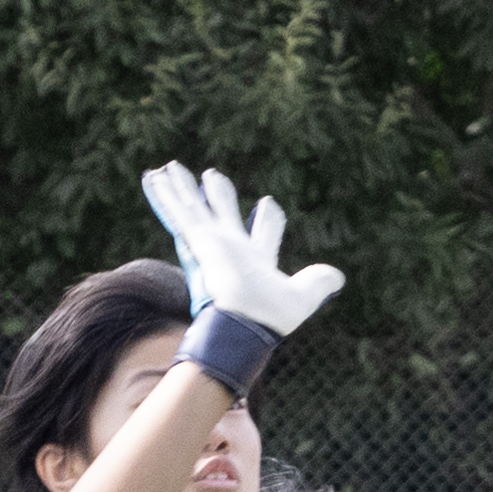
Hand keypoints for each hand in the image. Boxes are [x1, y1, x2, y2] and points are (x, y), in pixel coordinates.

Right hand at [141, 159, 345, 342]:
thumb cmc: (271, 316)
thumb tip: (337, 277)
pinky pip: (180, 210)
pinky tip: (154, 176)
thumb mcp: (304, 295)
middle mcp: (231, 249)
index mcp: (256, 260)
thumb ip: (318, 282)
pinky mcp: (198, 239)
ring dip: (183, 187)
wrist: (244, 324)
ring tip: (171, 167)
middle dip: (220, 196)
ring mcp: (212, 243)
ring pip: (194, 207)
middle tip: (213, 176)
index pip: (263, 232)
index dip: (268, 219)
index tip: (269, 203)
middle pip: (223, 214)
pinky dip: (167, 194)